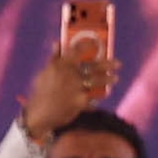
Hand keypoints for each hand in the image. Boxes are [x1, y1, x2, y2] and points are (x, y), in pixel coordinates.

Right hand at [20, 21, 120, 139]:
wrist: (38, 115)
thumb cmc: (40, 93)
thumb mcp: (44, 73)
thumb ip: (54, 58)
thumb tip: (56, 43)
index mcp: (60, 65)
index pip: (77, 50)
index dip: (88, 45)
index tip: (96, 43)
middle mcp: (70, 74)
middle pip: (93, 66)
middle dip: (108, 65)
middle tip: (118, 64)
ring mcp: (76, 88)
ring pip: (97, 81)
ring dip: (108, 79)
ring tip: (115, 78)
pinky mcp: (80, 102)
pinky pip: (91, 99)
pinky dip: (95, 100)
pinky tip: (99, 99)